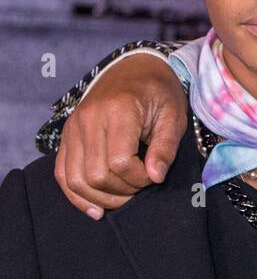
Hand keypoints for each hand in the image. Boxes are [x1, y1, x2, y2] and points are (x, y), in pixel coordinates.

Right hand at [53, 54, 187, 218]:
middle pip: (95, 175)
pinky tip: (96, 208)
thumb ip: (165, 148)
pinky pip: (62, 173)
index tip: (155, 174)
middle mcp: (88, 119)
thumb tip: (155, 177)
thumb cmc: (159, 93)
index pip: (119, 162)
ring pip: (76, 179)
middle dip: (123, 191)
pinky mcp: (66, 136)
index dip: (139, 178)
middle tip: (142, 185)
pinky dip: (76, 195)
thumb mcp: (173, 117)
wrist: (136, 69)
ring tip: (124, 197)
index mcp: (118, 110)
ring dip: (101, 197)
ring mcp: (73, 128)